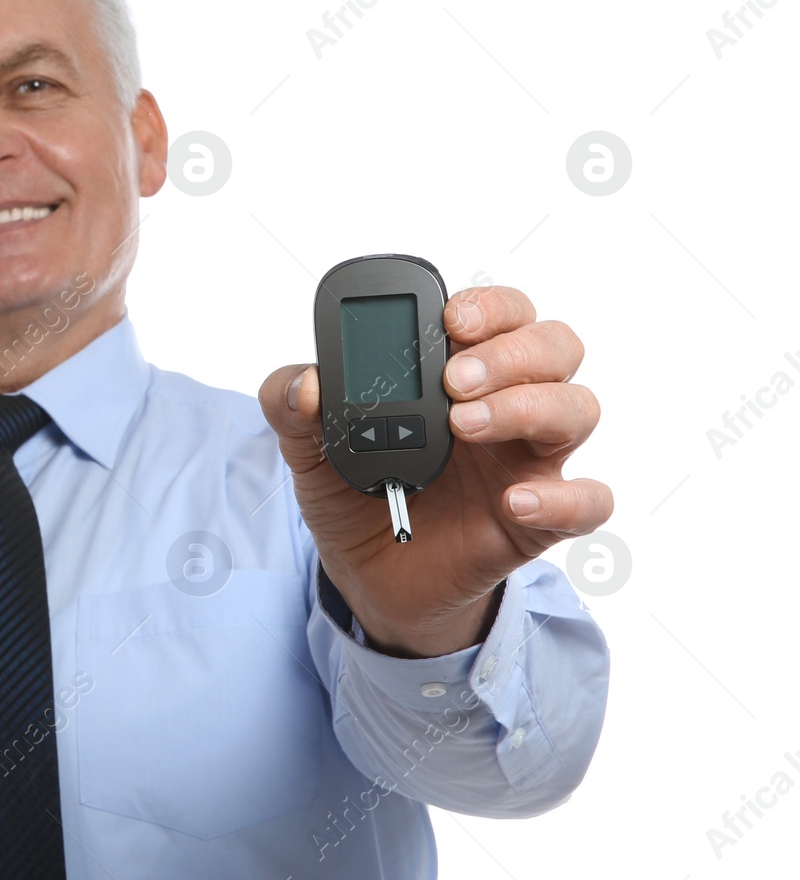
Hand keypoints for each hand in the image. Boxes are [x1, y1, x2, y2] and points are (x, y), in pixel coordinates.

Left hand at [259, 285, 612, 657]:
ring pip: (577, 408)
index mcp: (460, 371)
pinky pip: (587, 503)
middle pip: (555, 346)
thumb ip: (291, 407)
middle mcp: (507, 404)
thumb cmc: (353, 494)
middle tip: (454, 379)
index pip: (503, 313)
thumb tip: (303, 385)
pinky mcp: (537, 521)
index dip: (490, 305)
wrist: (366, 574)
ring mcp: (528, 460)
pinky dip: (562, 497)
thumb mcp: (308, 448)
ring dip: (528, 406)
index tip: (450, 319)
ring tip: (462, 426)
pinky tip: (512, 500)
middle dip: (510, 351)